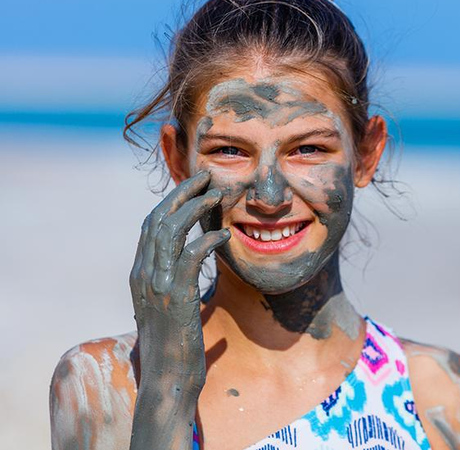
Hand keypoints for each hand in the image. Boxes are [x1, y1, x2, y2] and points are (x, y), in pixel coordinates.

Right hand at [129, 170, 229, 391]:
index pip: (150, 226)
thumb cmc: (175, 348)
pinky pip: (190, 256)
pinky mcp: (175, 296)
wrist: (168, 377)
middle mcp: (143, 274)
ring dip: (195, 208)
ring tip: (217, 194)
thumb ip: (180, 291)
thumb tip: (198, 283)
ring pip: (170, 231)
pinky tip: (224, 235)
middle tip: (206, 176)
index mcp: (141, 274)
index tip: (193, 187)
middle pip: (158, 219)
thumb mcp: (172, 312)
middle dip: (182, 193)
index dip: (171, 201)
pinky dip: (207, 240)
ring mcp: (156, 284)